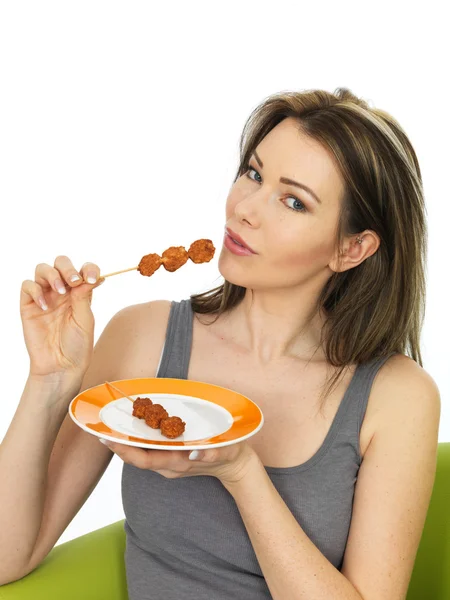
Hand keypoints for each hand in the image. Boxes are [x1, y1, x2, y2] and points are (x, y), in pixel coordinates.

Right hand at [20, 256, 104, 383]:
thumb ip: (84, 297)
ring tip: (60, 292)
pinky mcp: (28, 305)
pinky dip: (36, 291)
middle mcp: (62, 291)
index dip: (89, 269)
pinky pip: (27, 286)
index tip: (93, 278)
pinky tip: (45, 307)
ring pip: (42, 269)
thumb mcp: (85, 320)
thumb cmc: (77, 345)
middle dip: (68, 267)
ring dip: (53, 275)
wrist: (60, 366)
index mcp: (80, 293)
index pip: (83, 270)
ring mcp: (45, 296)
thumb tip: (87, 277)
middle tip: (74, 281)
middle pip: (61, 263)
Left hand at [100, 438, 257, 485]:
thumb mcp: (226, 451)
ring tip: (111, 428)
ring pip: (142, 454)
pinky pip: (150, 451)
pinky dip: (138, 441)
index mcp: (178, 463)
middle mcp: (170, 465)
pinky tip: (132, 429)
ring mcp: (170, 463)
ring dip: (126, 443)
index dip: (125, 451)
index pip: (145, 460)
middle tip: (101, 431)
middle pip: (138, 458)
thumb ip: (213, 452)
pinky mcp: (172, 457)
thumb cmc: (230, 455)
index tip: (109, 440)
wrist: (236, 467)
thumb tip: (197, 450)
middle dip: (119, 446)